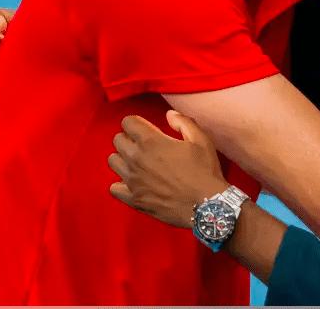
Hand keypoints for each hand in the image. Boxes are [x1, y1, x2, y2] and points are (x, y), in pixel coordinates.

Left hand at [109, 110, 228, 228]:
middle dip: (128, 138)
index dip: (136, 122)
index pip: (127, 122)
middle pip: (117, 140)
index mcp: (151, 141)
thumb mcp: (201, 140)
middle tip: (142, 144)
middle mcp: (136, 159)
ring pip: (113, 161)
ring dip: (122, 158)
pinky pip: (114, 188)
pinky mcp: (133, 199)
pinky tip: (134, 182)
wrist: (206, 205)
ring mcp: (132, 180)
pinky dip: (121, 183)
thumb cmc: (204, 170)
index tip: (144, 127)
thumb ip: (183, 122)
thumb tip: (169, 114)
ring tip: (136, 161)